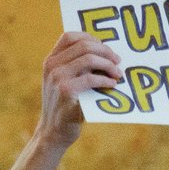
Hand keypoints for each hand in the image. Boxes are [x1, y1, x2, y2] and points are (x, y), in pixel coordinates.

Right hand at [37, 30, 121, 146]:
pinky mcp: (66, 91)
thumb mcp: (65, 83)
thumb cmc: (66, 108)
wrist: (53, 132)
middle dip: (105, 51)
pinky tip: (113, 85)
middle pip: (83, 46)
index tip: (106, 48)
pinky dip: (106, 80)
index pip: (69, 37)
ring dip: (108, 65)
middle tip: (118, 60)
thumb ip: (76, 68)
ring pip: (89, 58)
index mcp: (51, 61)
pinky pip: (91, 78)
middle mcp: (52, 66)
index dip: (90, 38)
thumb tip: (106, 56)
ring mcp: (57, 78)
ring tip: (118, 73)